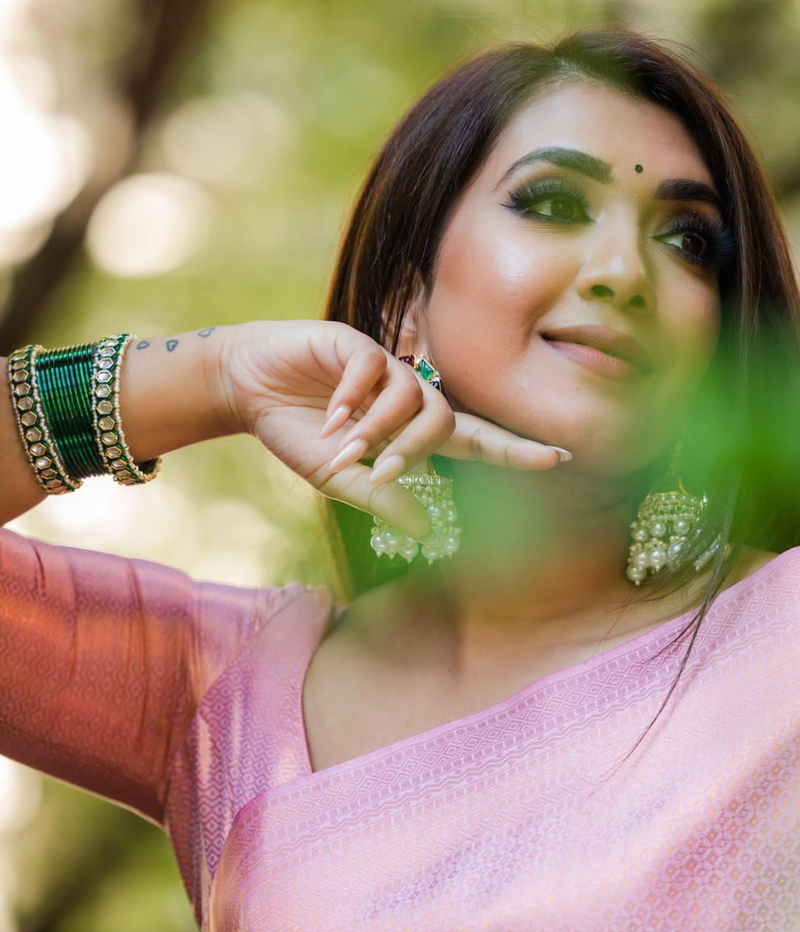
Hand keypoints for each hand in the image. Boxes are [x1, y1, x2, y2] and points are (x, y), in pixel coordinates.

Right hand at [215, 320, 568, 538]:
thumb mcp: (338, 478)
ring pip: (412, 396)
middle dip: (416, 450)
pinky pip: (373, 368)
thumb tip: (431, 533)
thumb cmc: (296, 433)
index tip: (560, 457)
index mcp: (407, 431)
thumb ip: (382, 498)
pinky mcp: (355, 344)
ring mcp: (383, 368)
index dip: (515, 448)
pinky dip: (353, 399)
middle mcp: (404, 397)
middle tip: (380, 472)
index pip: (474, 439)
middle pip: (445, 420)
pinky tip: (329, 415)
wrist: (247, 389)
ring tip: (342, 448)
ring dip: (378, 430)